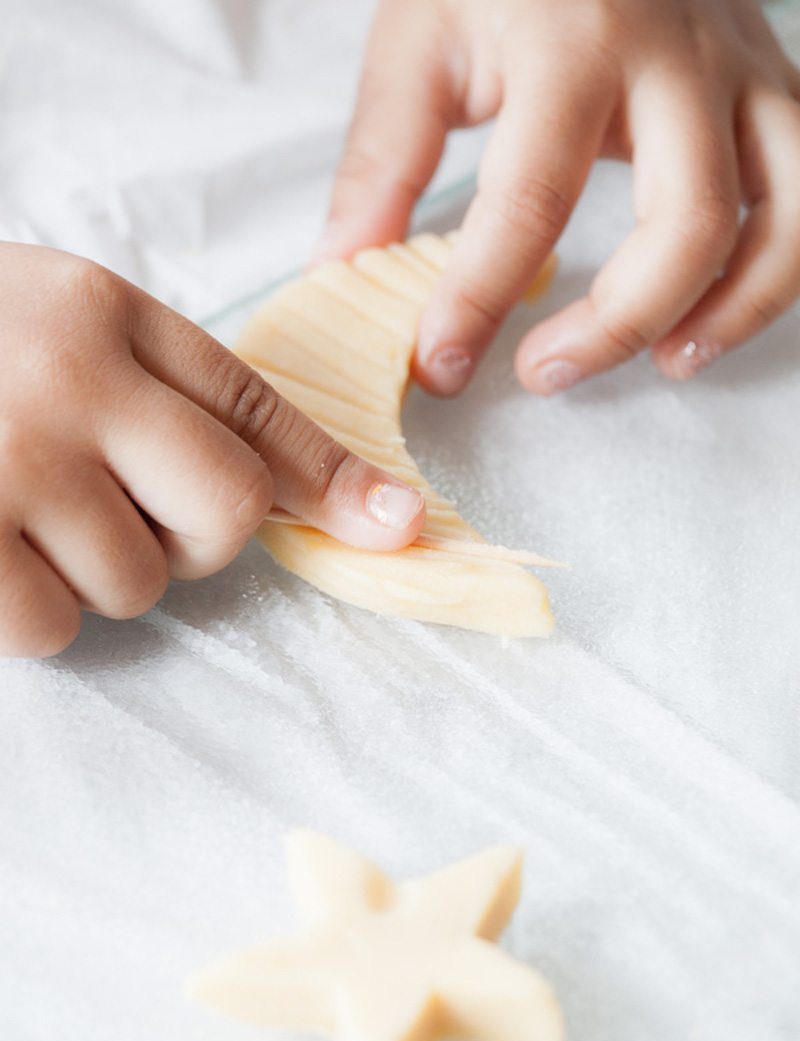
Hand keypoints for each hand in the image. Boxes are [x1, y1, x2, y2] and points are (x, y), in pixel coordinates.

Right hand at [0, 244, 425, 656]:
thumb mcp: (47, 320)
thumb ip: (147, 379)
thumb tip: (262, 476)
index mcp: (101, 313)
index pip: (251, 405)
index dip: (329, 475)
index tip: (393, 520)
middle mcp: (73, 381)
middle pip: (231, 508)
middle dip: (195, 539)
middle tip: (118, 513)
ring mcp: (16, 462)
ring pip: (140, 583)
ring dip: (95, 576)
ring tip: (21, 514)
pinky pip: (51, 626)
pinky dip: (27, 613)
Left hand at [316, 0, 799, 394]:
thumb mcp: (419, 40)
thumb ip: (382, 159)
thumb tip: (341, 270)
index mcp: (573, 40)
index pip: (531, 201)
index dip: (481, 302)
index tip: (439, 366)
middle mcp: (677, 56)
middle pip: (687, 225)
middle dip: (615, 327)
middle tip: (541, 373)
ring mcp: (741, 70)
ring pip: (784, 219)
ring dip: (727, 313)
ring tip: (665, 364)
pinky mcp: (771, 86)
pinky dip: (772, 275)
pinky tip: (708, 315)